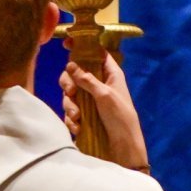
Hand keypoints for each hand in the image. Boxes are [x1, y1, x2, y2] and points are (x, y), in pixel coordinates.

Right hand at [59, 51, 149, 170]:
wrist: (123, 147)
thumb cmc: (121, 117)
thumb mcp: (105, 95)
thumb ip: (87, 79)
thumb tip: (71, 64)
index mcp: (110, 74)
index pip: (95, 53)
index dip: (82, 46)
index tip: (67, 43)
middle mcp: (99, 84)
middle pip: (75, 73)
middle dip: (69, 83)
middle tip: (71, 92)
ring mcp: (90, 100)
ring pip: (69, 94)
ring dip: (70, 106)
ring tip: (77, 117)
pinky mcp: (84, 116)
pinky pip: (70, 111)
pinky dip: (71, 119)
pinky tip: (78, 127)